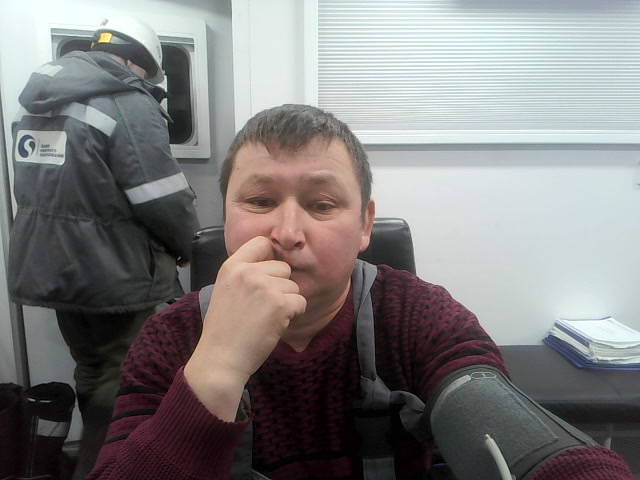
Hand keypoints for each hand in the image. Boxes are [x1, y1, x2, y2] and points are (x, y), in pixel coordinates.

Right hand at [184, 236, 305, 418]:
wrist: (221, 359)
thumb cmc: (224, 329)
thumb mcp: (226, 290)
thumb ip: (245, 274)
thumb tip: (274, 262)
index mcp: (232, 266)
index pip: (261, 242)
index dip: (270, 257)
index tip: (268, 274)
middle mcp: (248, 272)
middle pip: (283, 267)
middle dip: (280, 286)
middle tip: (263, 307)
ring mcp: (264, 287)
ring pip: (293, 286)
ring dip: (286, 302)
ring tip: (265, 318)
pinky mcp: (279, 304)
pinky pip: (300, 302)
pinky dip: (293, 315)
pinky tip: (275, 325)